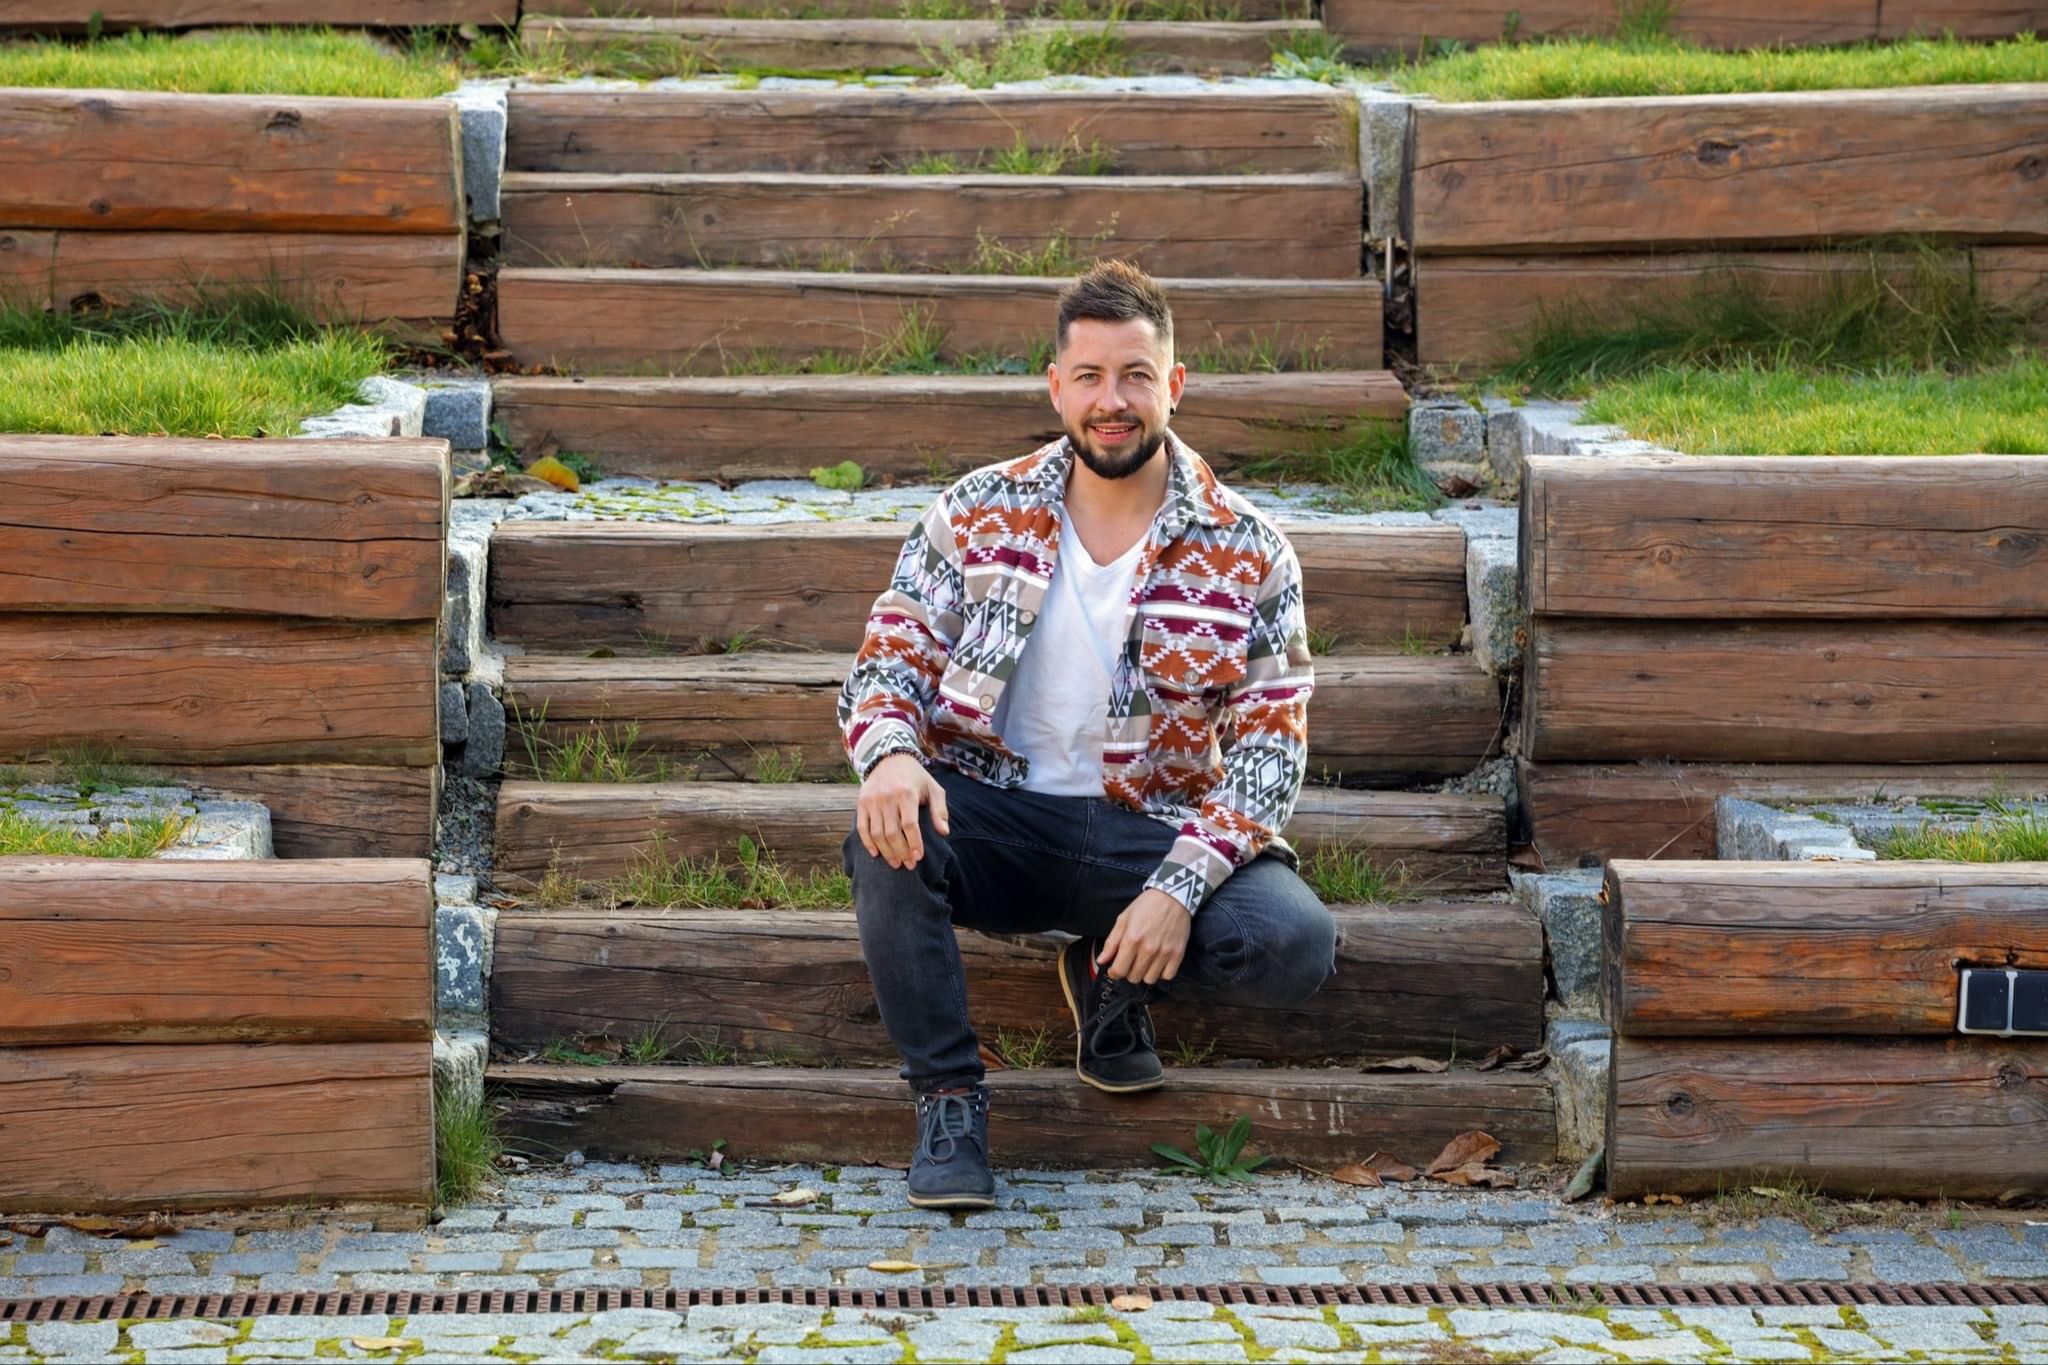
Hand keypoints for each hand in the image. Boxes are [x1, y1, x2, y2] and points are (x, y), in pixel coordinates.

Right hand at [856, 753, 949, 869]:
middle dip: (901, 852)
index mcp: (906, 793)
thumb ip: (940, 810)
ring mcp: (872, 801)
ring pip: (877, 833)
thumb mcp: (933, 788)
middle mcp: (887, 797)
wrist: (890, 758)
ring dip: (886, 852)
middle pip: (892, 833)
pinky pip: (862, 828)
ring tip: (896, 863)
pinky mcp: (862, 803)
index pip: (909, 825)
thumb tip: (944, 832)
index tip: (919, 857)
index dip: (914, 843)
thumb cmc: (916, 777)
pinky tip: (876, 854)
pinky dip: (868, 843)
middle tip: (909, 865)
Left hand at [1099, 889, 1190, 985]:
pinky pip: (1167, 976)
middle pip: (1133, 977)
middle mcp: (1148, 948)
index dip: (1114, 973)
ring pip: (1149, 979)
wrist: (1173, 896)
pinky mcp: (1177, 954)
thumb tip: (1102, 960)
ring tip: (1144, 962)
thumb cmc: (1147, 905)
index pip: (1119, 970)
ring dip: (1144, 973)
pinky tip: (1157, 962)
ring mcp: (1164, 952)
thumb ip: (1112, 942)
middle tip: (1130, 962)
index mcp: (1132, 939)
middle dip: (1128, 972)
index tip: (1115, 969)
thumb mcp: (1123, 919)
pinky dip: (1161, 973)